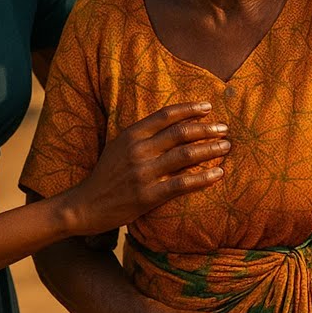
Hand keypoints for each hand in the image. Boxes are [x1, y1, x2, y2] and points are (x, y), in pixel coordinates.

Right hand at [63, 102, 230, 235]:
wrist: (85, 205)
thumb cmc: (106, 175)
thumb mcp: (119, 147)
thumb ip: (143, 135)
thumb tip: (174, 124)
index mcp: (131, 135)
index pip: (166, 115)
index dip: (189, 109)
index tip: (209, 107)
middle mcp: (138, 150)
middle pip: (180, 133)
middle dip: (207, 128)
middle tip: (225, 128)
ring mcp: (143, 173)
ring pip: (185, 155)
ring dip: (210, 149)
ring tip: (226, 146)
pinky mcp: (147, 195)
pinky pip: (182, 184)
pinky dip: (203, 177)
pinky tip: (219, 173)